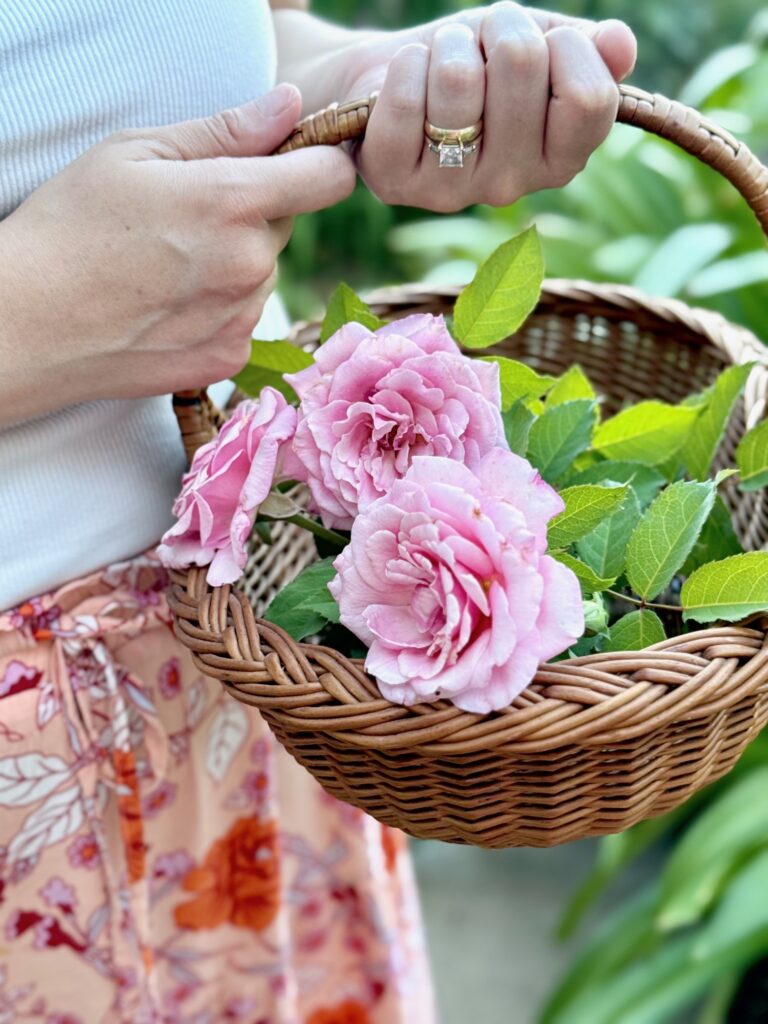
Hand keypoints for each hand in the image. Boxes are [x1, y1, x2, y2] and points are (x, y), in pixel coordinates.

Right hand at [0, 84, 354, 423]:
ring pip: (264, 273)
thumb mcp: (136, 153)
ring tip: (168, 265)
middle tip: (187, 217)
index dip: (319, 161)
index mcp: (232, 202)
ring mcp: (243, 318)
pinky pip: (246, 317)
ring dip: (236, 262)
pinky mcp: (229, 358)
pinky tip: (169, 304)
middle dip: (253, 212)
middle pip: (285, 224)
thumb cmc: (71, 227)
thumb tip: (290, 106)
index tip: (296, 160)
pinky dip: (221, 307)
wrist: (30, 324)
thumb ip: (226, 131)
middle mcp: (250, 265)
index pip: (328, 177)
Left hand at [332, 1, 635, 210]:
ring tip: (441, 63)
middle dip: (500, 27)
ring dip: (448, 44)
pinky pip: (407, 99)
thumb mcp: (540, 45)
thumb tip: (621, 45)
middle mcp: (511, 185)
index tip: (542, 44)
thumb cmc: (476, 61)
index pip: (590, 98)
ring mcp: (453, 191)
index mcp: (560, 159)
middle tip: (481, 45)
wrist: (393, 77)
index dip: (565, 45)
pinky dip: (405, 66)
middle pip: (523, 66)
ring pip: (459, 77)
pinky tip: (405, 82)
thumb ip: (587, 49)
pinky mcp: (396, 183)